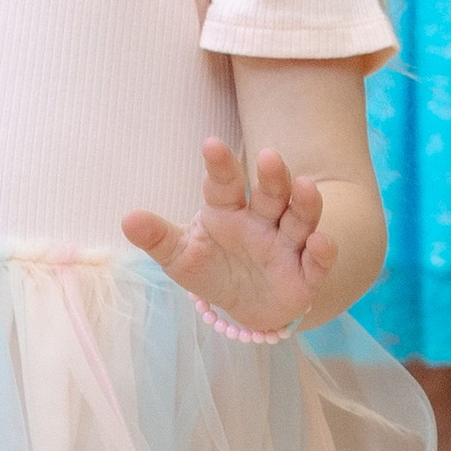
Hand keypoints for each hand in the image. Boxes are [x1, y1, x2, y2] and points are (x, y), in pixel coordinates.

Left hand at [123, 137, 340, 335]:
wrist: (247, 306)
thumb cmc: (212, 270)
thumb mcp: (180, 256)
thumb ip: (157, 237)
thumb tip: (127, 218)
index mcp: (228, 210)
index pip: (225, 184)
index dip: (220, 165)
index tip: (211, 144)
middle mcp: (262, 221)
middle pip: (271, 193)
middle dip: (271, 176)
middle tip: (267, 156)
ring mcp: (287, 245)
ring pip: (300, 218)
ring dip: (304, 203)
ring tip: (304, 186)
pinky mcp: (305, 275)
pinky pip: (317, 261)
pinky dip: (323, 251)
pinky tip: (321, 241)